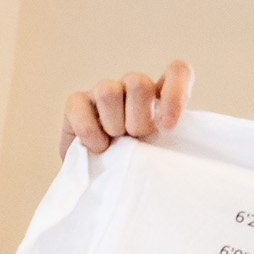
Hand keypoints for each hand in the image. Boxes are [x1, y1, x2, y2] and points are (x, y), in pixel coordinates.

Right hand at [60, 60, 193, 158]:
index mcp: (159, 95)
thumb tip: (167, 128)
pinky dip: (90, 134)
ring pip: (109, 92)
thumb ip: (169, 139)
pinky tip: (97, 147)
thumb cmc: (135, 164)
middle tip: (136, 140)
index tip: (168, 127)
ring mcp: (102, 91)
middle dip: (139, 120)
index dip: (174, 94)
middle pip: (139, 83)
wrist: (100, 181)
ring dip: (114, 126)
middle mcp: (131, 87)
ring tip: (115, 144)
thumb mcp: (160, 152)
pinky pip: (80, 108)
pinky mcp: (76, 102)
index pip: (177, 72)